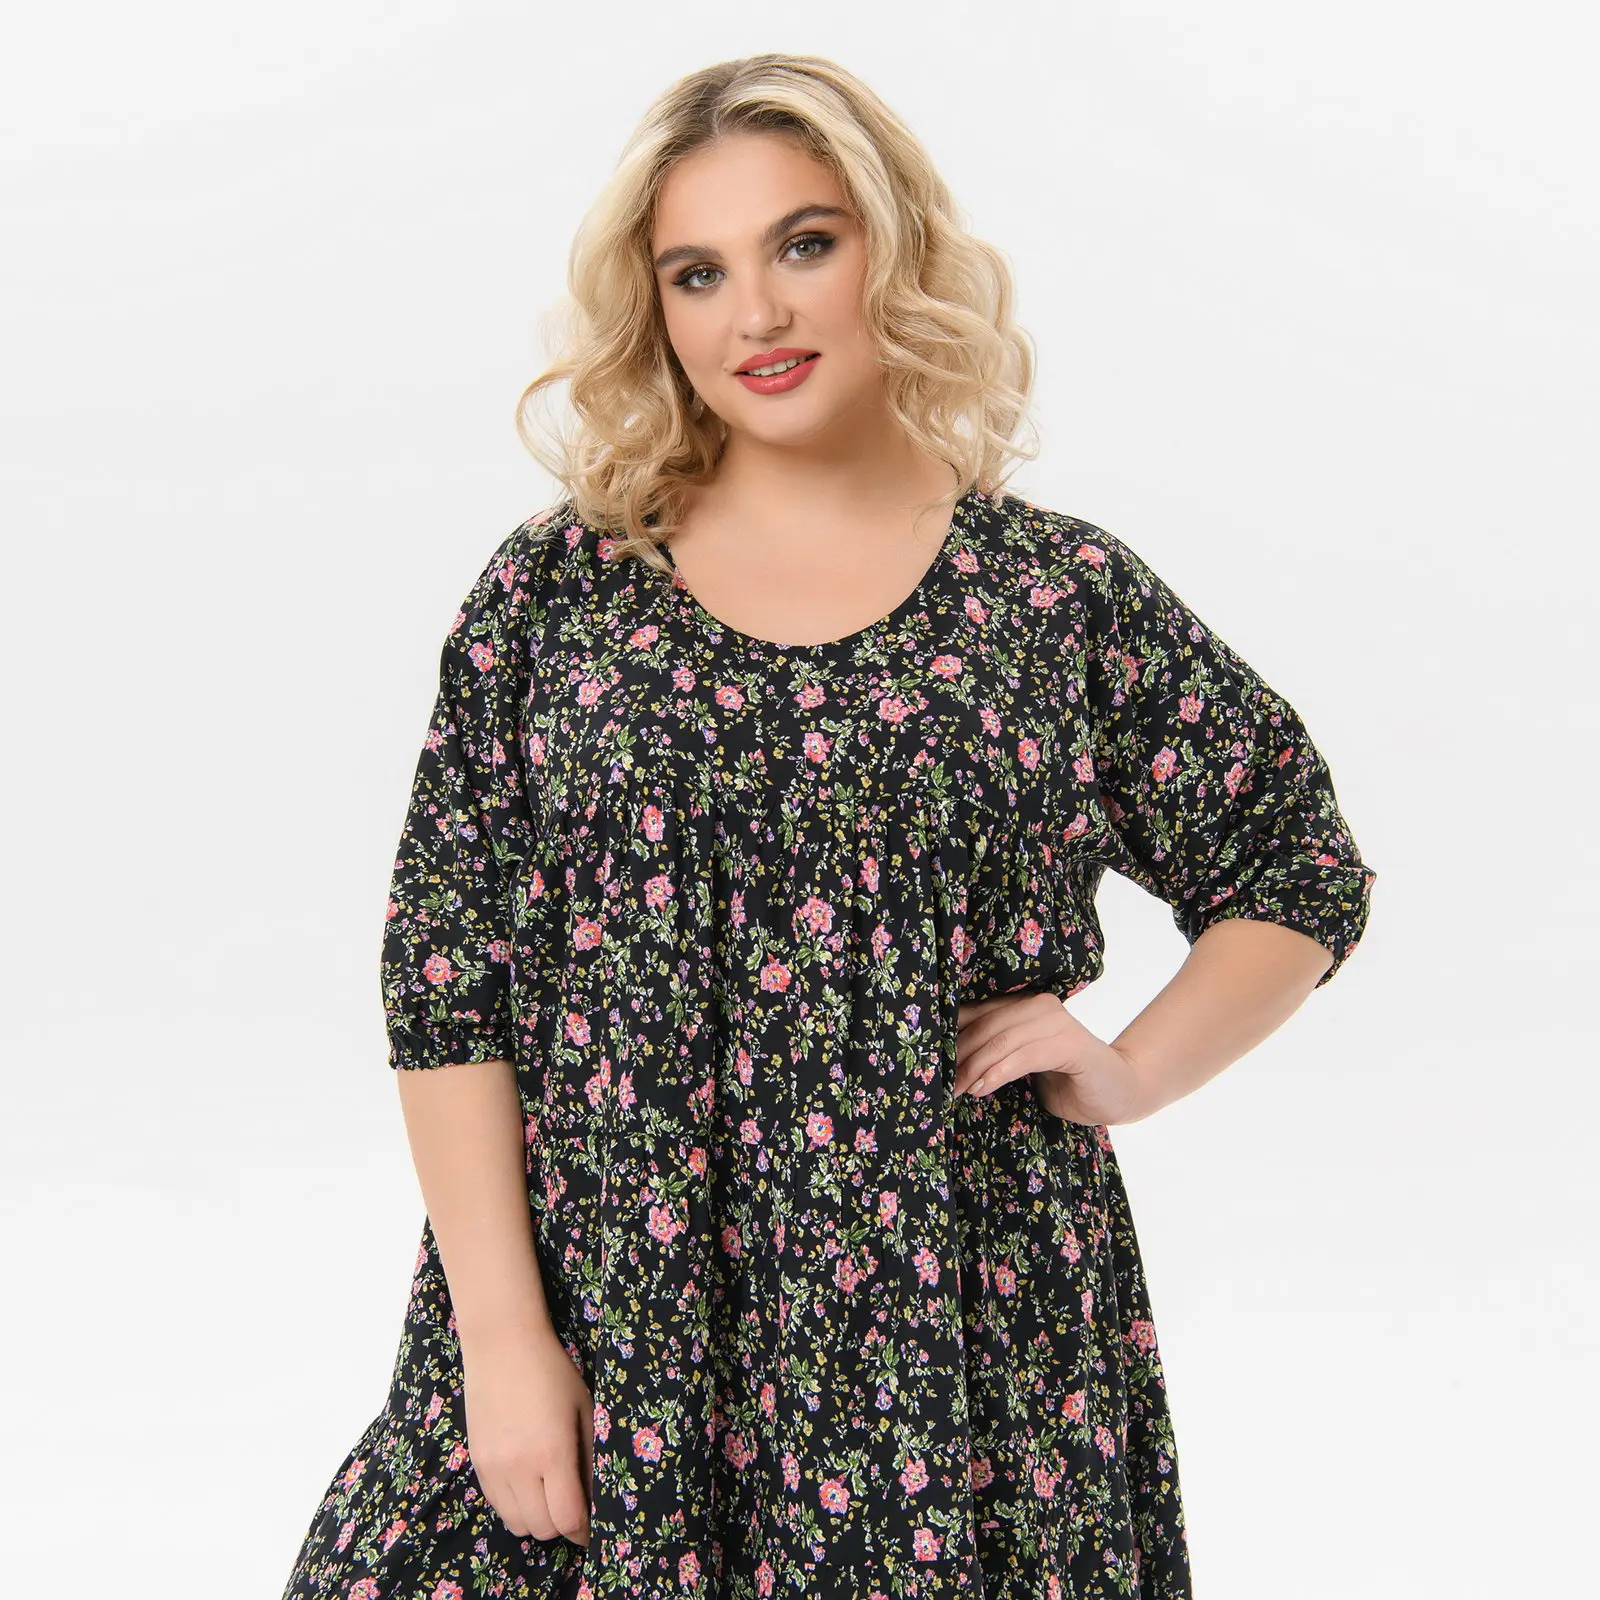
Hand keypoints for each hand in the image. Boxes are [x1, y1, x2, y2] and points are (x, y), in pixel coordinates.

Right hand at [461, 1325, 594, 1546]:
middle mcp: (519, 1467)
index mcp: (553, 1452)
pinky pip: (497, 1505)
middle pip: (542, 1529)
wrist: (502, 1345)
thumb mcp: (584, 1410)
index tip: (593, 1528)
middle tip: (574, 1508)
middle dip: (562, 1525)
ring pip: (516, 1524)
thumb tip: (595, 1499)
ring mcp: (493, 1468)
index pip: (568, 1518)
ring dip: (537, 1520)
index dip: (584, 1531)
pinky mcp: (476, 1463)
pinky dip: (515, 1506)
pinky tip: (527, 1484)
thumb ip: (590, 1459)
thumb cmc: (553, 1371)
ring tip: (550, 1497)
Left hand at [952, 990, 1149, 1125]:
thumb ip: (993, 1053)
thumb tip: (944, 1060)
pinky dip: (998, 1072)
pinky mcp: (1071, 1043)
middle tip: (939, 1083)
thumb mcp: (1020, 1063)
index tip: (928, 1061)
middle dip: (958, 1056)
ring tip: (957, 1091)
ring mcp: (1057, 1021)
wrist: (1116, 1092)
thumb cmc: (1064, 1079)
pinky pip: (1024, 1055)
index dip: (950, 1035)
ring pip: (1001, 1039)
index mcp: (1023, 1005)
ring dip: (974, 1067)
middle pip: (984, 1025)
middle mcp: (1038, 1004)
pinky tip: (982, 1088)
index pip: (976, 1012)